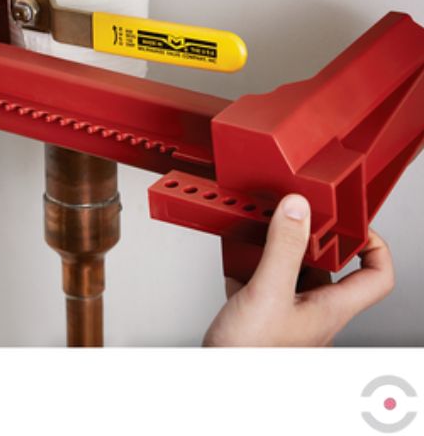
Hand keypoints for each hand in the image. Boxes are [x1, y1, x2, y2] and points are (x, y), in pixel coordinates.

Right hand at [203, 194, 393, 345]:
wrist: (216, 382)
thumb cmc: (248, 355)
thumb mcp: (267, 293)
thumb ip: (283, 249)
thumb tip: (298, 210)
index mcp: (329, 308)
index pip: (376, 275)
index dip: (372, 245)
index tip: (352, 224)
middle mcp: (313, 310)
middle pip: (327, 265)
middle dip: (307, 238)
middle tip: (294, 219)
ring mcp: (287, 313)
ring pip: (292, 270)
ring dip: (276, 249)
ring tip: (262, 233)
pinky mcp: (262, 314)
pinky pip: (264, 279)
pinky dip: (251, 264)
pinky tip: (236, 259)